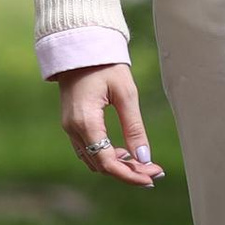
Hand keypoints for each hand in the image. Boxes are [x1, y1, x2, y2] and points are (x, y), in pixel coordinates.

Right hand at [57, 62, 164, 188]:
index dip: (130, 174)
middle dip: (128, 172)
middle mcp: (73, 129)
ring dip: (117, 166)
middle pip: (100, 166)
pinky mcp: (72, 124)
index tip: (152, 177)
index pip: (107, 162)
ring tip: (143, 164)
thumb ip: (134, 127)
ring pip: (93, 161)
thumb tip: (145, 158)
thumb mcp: (126, 93)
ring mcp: (70, 128)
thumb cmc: (105, 65)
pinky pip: (88, 150)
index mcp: (86, 122)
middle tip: (154, 172)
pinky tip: (124, 153)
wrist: (79, 46)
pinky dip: (106, 156)